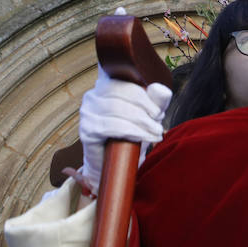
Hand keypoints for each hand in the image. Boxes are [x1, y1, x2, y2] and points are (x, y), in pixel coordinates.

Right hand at [76, 68, 172, 194]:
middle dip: (145, 111)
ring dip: (142, 123)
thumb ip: (155, 100)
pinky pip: (112, 127)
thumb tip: (160, 89)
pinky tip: (141, 138)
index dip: (144, 97)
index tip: (158, 112)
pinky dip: (131, 132)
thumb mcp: (146, 115)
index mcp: (105, 86)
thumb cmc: (129, 135)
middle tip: (158, 125)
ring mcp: (87, 113)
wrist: (112, 163)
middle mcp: (92, 96)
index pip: (124, 83)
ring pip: (118, 110)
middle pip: (122, 96)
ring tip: (155, 133)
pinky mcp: (86, 130)